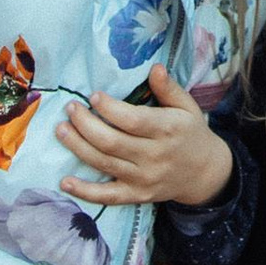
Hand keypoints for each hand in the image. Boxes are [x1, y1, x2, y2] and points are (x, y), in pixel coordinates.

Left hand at [57, 65, 231, 209]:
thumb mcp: (187, 107)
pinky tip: (65, 182)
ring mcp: (144, 179)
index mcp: (167, 131)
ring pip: (104, 163)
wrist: (204, 173)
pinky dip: (85, 192)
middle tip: (70, 109)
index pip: (133, 121)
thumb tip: (154, 68)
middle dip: (85, 124)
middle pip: (112, 142)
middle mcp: (154, 156)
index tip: (94, 96)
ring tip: (61, 130)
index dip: (110, 109)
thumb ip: (168, 88)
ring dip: (78, 147)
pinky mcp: (137, 195)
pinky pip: (107, 196)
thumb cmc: (191, 134)